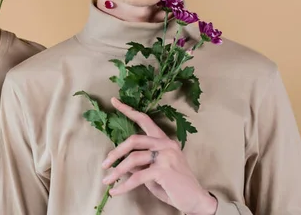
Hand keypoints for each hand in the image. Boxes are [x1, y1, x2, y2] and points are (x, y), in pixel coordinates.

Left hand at [101, 97, 217, 214]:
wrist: (196, 200)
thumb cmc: (174, 186)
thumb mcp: (153, 171)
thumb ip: (139, 164)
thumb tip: (120, 162)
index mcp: (164, 141)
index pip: (145, 120)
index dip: (128, 110)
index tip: (114, 101)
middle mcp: (166, 144)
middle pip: (134, 140)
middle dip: (116, 152)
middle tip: (104, 163)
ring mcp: (166, 155)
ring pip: (133, 159)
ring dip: (117, 171)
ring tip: (107, 181)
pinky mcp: (164, 170)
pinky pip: (137, 177)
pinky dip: (124, 185)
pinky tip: (115, 191)